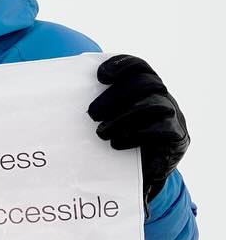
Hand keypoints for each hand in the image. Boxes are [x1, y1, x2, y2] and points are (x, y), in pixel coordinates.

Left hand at [88, 55, 188, 200]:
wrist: (142, 173)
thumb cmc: (119, 139)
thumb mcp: (110, 119)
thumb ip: (98, 104)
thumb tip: (62, 95)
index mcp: (147, 87)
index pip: (139, 67)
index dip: (122, 66)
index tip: (100, 76)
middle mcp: (163, 98)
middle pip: (145, 84)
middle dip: (116, 96)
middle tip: (92, 114)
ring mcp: (173, 116)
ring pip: (152, 107)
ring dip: (122, 119)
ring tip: (101, 133)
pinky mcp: (178, 137)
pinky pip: (161, 130)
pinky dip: (136, 136)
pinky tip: (117, 143)